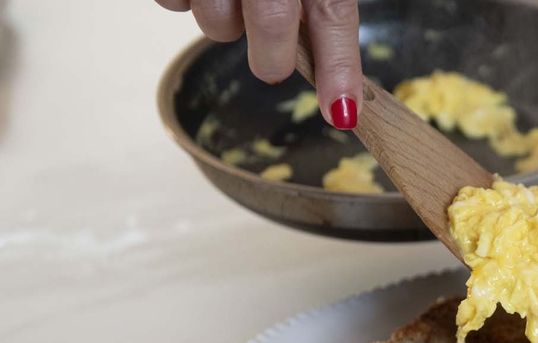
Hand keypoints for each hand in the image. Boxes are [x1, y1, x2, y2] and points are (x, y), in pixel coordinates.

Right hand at [156, 0, 361, 128]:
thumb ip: (321, 8)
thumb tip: (340, 86)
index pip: (333, 14)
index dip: (339, 68)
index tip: (343, 114)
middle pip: (271, 27)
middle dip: (271, 54)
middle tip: (271, 51)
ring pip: (217, 23)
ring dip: (224, 20)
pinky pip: (172, 3)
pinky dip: (184, 0)